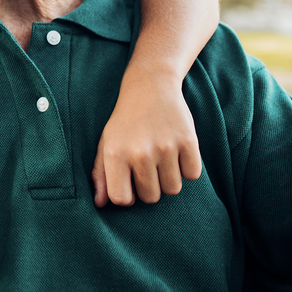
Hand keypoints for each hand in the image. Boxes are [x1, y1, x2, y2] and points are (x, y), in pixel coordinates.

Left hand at [91, 74, 202, 206]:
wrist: (150, 87)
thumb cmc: (125, 121)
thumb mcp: (106, 143)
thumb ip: (101, 174)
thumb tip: (100, 204)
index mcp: (115, 153)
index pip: (122, 199)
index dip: (127, 195)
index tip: (129, 182)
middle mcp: (140, 152)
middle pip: (151, 197)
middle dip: (149, 186)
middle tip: (146, 165)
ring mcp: (166, 147)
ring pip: (172, 189)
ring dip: (168, 178)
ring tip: (161, 157)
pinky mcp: (188, 141)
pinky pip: (192, 175)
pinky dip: (186, 168)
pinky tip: (176, 151)